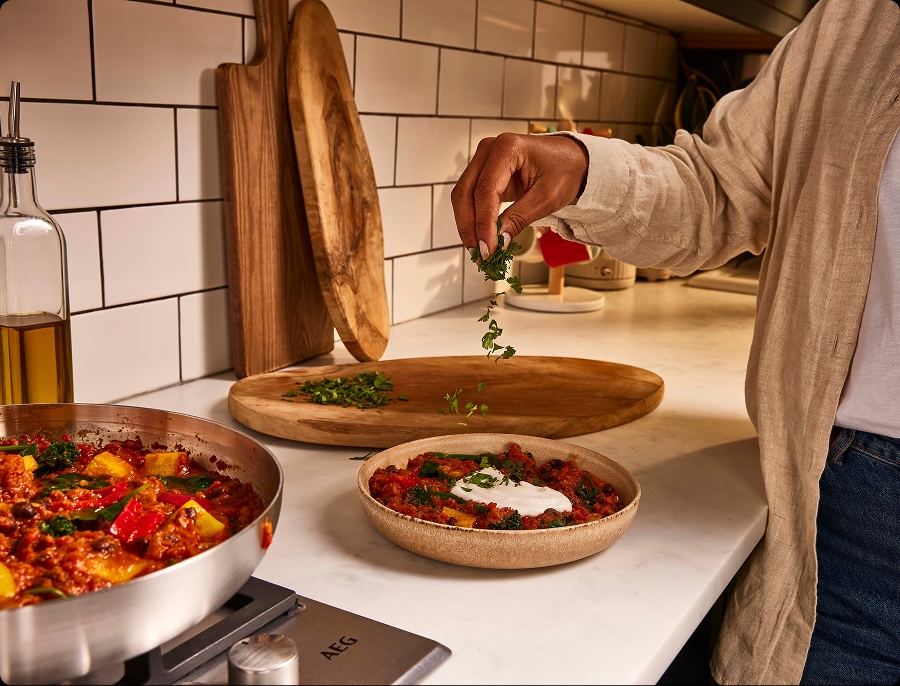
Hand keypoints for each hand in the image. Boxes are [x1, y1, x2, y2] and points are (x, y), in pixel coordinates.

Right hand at [451, 133, 588, 257]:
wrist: (572, 160)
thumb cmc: (565, 171)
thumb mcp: (547, 197)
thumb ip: (520, 218)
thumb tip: (498, 242)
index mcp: (508, 148)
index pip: (485, 190)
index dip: (483, 223)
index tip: (487, 249)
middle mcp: (490, 148)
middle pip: (465, 192)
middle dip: (470, 226)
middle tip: (479, 254)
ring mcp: (484, 159)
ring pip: (462, 196)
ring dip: (468, 225)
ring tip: (479, 250)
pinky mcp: (484, 172)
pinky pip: (470, 197)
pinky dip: (474, 218)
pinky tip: (481, 238)